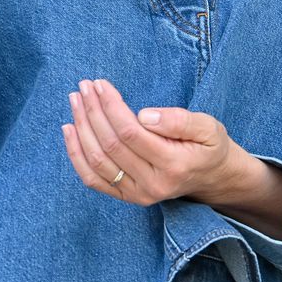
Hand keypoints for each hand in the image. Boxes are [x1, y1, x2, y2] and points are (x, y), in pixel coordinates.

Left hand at [62, 78, 236, 205]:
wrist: (212, 178)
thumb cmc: (209, 146)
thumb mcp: (208, 127)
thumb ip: (179, 120)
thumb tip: (144, 115)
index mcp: (174, 165)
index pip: (131, 133)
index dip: (111, 106)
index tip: (100, 84)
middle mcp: (153, 185)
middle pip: (110, 146)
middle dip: (92, 112)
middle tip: (84, 87)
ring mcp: (137, 194)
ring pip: (97, 162)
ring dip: (81, 128)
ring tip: (75, 100)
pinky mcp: (126, 197)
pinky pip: (92, 179)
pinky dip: (76, 155)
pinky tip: (69, 130)